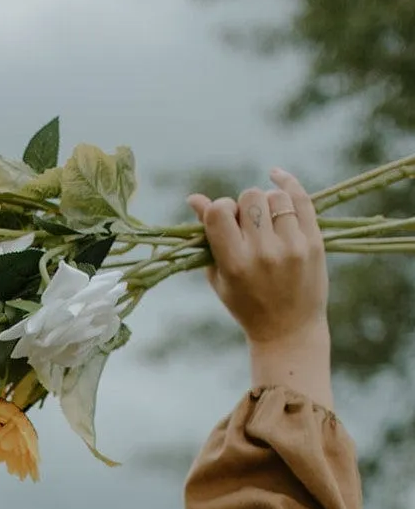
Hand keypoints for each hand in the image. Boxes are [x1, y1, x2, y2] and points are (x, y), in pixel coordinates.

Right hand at [187, 168, 328, 345]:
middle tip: (248, 227)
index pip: (220, 212)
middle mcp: (263, 253)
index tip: (225, 222)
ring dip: (267, 202)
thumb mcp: (219, 277)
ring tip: (267, 221)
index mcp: (234, 264)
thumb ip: (208, 239)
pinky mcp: (314, 242)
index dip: (220, 209)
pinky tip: (276, 177)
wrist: (288, 331)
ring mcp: (291, 247)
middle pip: (250, 197)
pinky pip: (301, 198)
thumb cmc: (246, 305)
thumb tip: (195, 199)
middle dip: (245, 206)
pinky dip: (287, 183)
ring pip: (275, 195)